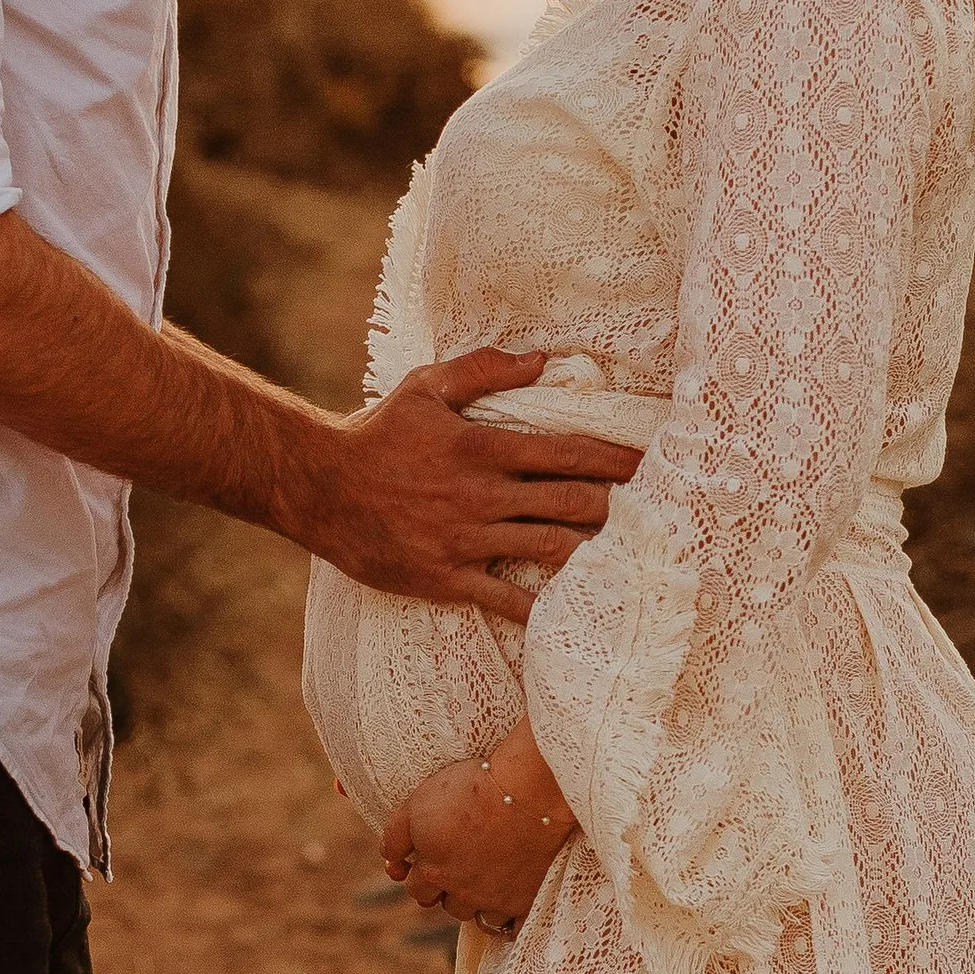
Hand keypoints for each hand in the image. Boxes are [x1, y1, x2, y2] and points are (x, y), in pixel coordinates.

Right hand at [287, 349, 638, 609]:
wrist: (317, 486)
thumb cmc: (376, 433)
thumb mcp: (425, 388)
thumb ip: (484, 369)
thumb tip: (541, 359)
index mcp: (481, 445)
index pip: (566, 452)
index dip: (615, 458)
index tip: (651, 463)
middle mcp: (481, 495)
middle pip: (572, 503)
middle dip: (619, 508)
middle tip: (657, 514)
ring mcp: (465, 540)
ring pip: (550, 549)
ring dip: (594, 553)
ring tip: (631, 558)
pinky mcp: (446, 578)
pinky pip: (507, 599)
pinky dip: (543, 608)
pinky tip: (575, 614)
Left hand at [381, 724, 572, 930]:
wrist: (529, 790)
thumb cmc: (472, 789)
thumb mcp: (419, 802)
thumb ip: (396, 836)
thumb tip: (390, 862)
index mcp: (433, 871)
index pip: (416, 888)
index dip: (420, 874)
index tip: (430, 859)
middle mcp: (461, 892)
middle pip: (447, 906)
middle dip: (447, 890)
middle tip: (460, 866)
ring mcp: (494, 900)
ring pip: (479, 915)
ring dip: (478, 901)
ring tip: (488, 875)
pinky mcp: (527, 901)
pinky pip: (512, 924)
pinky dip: (509, 914)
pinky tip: (511, 895)